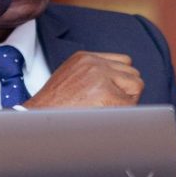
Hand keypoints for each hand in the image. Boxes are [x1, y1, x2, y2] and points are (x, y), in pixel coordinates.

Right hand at [26, 51, 143, 107]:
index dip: (120, 80)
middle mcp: (95, 63)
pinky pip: (131, 103)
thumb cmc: (55, 106)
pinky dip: (124, 112)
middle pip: (132, 72)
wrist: (38, 119)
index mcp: (85, 57)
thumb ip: (95, 73)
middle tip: (107, 105)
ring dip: (127, 99)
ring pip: (137, 85)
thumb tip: (122, 80)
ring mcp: (101, 77)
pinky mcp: (106, 95)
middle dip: (126, 89)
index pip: (123, 61)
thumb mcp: (72, 77)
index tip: (109, 94)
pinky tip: (105, 116)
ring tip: (106, 109)